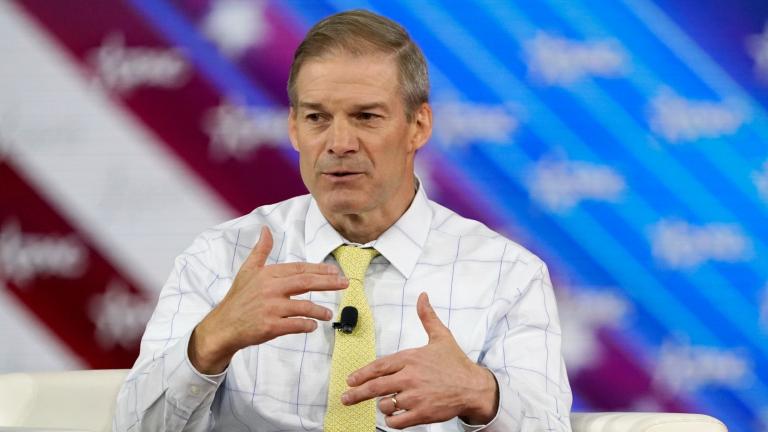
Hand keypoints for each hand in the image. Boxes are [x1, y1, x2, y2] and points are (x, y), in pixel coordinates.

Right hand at [189, 226, 348, 373]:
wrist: (223, 326)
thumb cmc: (238, 298)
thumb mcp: (247, 271)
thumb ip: (261, 250)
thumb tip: (266, 229)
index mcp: (267, 274)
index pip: (299, 269)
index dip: (319, 269)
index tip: (335, 271)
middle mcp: (270, 289)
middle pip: (305, 283)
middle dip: (328, 283)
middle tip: (344, 283)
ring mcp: (270, 308)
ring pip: (303, 307)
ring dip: (319, 310)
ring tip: (329, 314)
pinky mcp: (270, 327)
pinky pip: (295, 325)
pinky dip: (307, 325)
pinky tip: (313, 326)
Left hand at [342, 292, 498, 428]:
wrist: (474, 387)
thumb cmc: (455, 363)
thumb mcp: (441, 336)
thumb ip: (427, 317)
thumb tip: (422, 296)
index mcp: (411, 358)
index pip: (379, 366)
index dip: (362, 374)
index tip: (350, 380)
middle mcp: (410, 377)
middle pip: (376, 387)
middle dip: (357, 394)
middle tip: (346, 398)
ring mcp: (416, 397)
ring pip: (386, 405)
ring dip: (382, 406)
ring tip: (385, 404)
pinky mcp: (422, 414)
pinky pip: (397, 422)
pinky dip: (392, 421)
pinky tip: (394, 417)